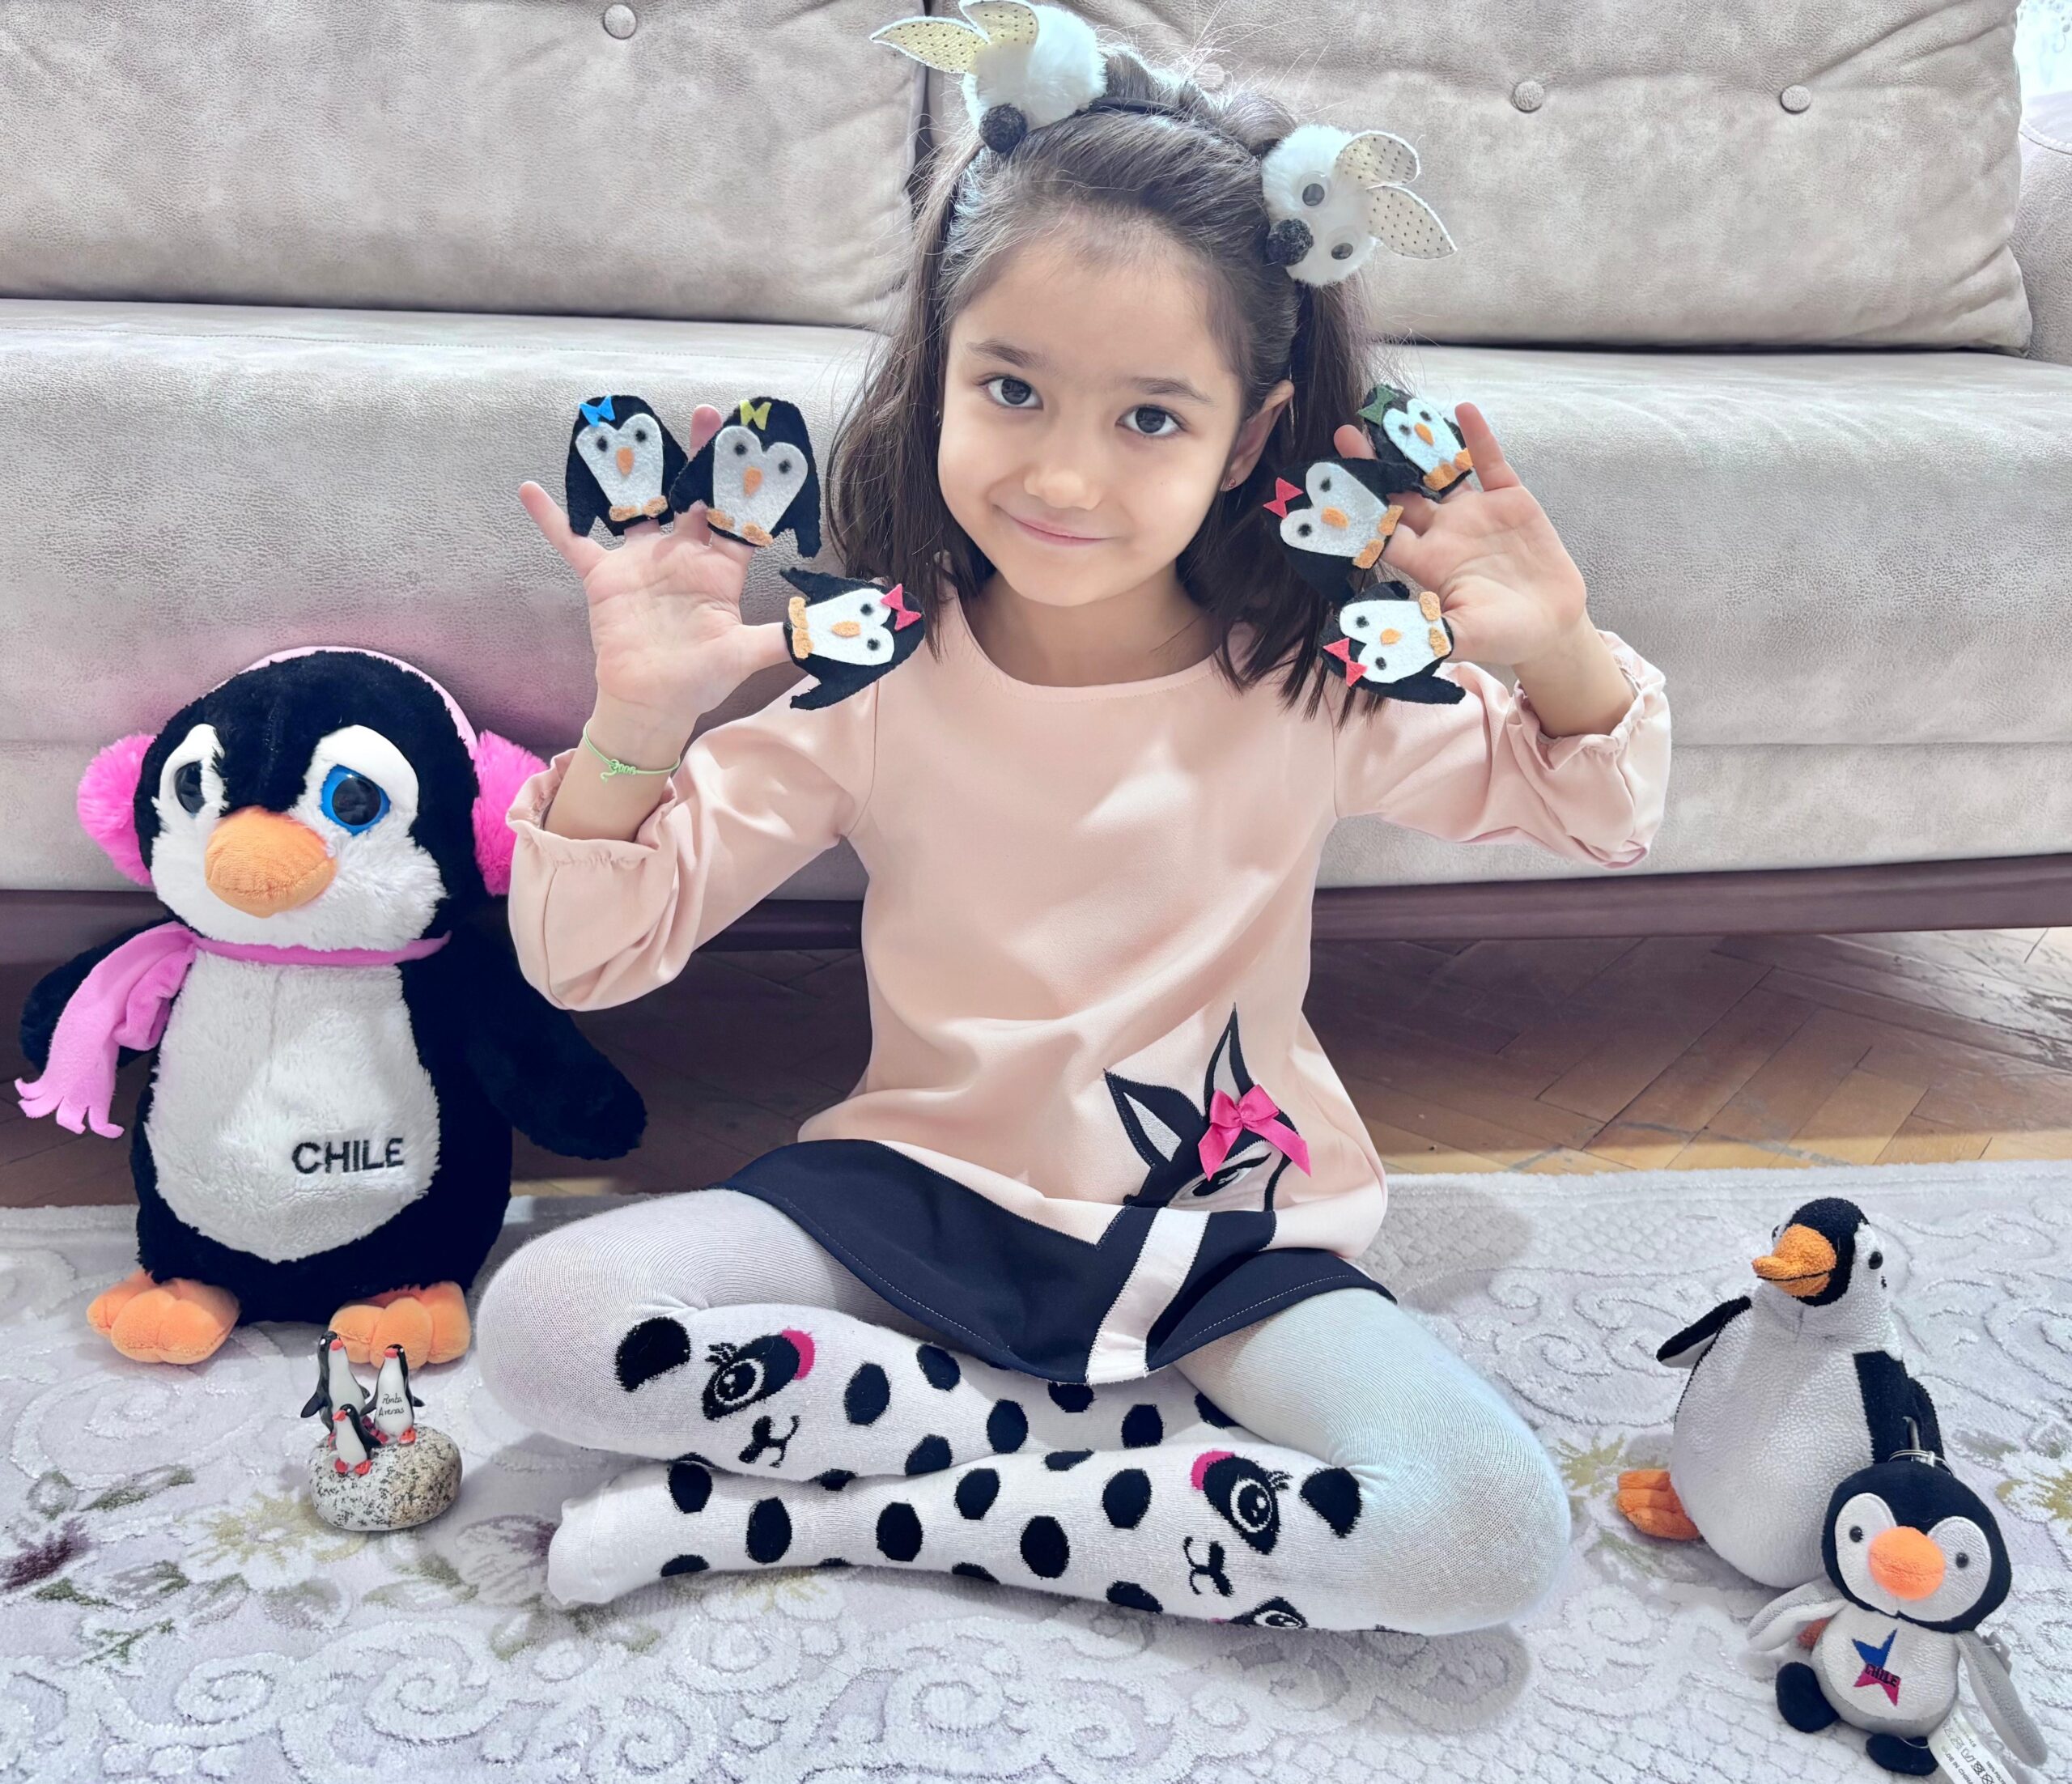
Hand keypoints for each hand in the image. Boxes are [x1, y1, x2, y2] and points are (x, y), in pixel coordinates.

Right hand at [520, 403, 793, 744]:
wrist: (651, 704)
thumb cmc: (700, 680)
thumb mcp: (743, 655)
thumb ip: (781, 639)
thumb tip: (824, 633)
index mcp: (720, 568)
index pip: (737, 517)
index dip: (747, 485)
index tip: (757, 447)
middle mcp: (683, 555)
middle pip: (693, 495)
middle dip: (700, 457)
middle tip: (706, 415)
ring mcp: (642, 562)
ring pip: (638, 505)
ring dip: (632, 470)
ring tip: (627, 427)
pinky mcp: (605, 577)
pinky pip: (574, 542)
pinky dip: (554, 519)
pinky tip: (531, 490)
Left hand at [1336, 401, 1589, 671]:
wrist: (1550, 627)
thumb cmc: (1503, 638)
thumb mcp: (1462, 640)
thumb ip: (1428, 637)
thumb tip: (1386, 647)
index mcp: (1426, 563)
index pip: (1383, 533)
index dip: (1358, 513)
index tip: (1331, 490)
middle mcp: (1443, 532)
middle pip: (1400, 494)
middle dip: (1373, 467)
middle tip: (1343, 434)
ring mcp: (1475, 513)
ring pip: (1439, 471)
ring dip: (1418, 444)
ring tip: (1393, 412)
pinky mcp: (1509, 500)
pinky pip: (1490, 463)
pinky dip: (1478, 438)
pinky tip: (1464, 409)